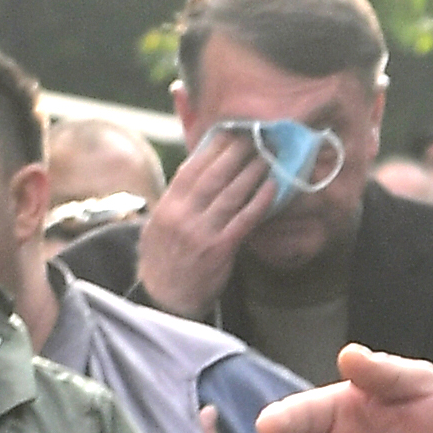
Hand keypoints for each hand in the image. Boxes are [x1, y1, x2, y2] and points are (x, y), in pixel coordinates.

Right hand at [136, 129, 281, 318]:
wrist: (163, 300)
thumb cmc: (164, 259)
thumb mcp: (160, 224)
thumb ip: (177, 198)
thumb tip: (197, 168)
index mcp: (167, 206)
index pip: (192, 169)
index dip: (213, 147)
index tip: (231, 131)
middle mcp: (183, 216)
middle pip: (214, 176)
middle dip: (237, 152)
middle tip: (257, 136)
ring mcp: (201, 233)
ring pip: (231, 194)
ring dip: (253, 172)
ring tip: (269, 155)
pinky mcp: (219, 250)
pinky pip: (244, 220)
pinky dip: (259, 202)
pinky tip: (273, 188)